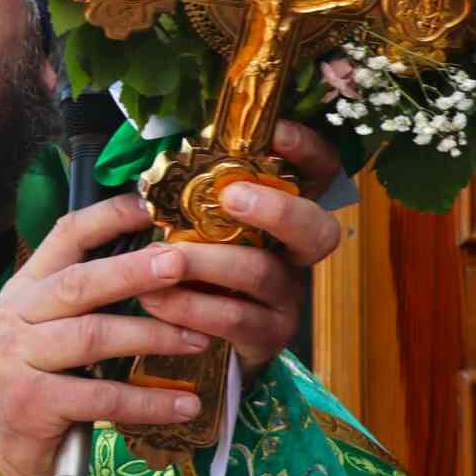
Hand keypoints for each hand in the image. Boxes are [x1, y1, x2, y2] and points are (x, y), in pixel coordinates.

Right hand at [0, 194, 208, 475]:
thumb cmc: (38, 379)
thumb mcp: (49, 327)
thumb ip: (87, 296)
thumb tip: (159, 259)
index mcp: (26, 286)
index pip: (66, 235)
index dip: (109, 217)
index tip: (153, 206)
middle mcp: (16, 314)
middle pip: (80, 283)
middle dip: (133, 271)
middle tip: (180, 263)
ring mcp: (18, 358)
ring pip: (92, 336)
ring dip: (152, 336)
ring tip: (199, 339)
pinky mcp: (33, 402)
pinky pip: (102, 396)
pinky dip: (147, 400)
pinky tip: (184, 403)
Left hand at [135, 120, 344, 371]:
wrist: (193, 343)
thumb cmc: (192, 267)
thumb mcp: (194, 224)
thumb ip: (194, 191)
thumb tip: (167, 155)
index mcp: (283, 213)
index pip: (320, 173)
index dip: (307, 149)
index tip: (275, 131)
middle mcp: (295, 255)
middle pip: (317, 229)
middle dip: (278, 210)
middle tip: (232, 197)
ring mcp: (285, 298)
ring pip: (263, 274)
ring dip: (210, 262)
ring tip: (165, 257)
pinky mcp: (265, 338)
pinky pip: (235, 320)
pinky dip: (191, 307)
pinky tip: (156, 299)